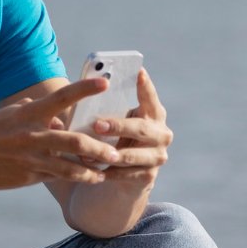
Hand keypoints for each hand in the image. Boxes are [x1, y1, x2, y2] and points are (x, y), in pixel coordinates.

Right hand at [0, 78, 122, 189]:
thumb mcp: (14, 114)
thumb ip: (40, 114)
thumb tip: (61, 118)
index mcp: (29, 113)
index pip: (61, 98)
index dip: (84, 89)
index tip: (105, 83)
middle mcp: (31, 135)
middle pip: (73, 141)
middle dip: (98, 148)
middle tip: (115, 152)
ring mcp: (29, 159)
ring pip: (68, 167)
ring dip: (90, 172)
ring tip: (104, 173)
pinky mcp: (27, 177)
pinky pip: (55, 177)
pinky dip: (72, 177)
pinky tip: (87, 179)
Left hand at [89, 69, 171, 186]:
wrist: (125, 173)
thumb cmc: (116, 137)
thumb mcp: (115, 120)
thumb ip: (109, 108)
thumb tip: (84, 89)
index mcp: (154, 113)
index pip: (150, 96)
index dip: (145, 85)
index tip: (138, 72)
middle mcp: (161, 133)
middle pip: (141, 128)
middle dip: (118, 127)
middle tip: (97, 125)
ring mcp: (158, 156)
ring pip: (131, 155)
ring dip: (109, 154)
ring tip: (87, 154)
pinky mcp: (149, 175)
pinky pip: (126, 174)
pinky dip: (108, 172)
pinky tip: (92, 170)